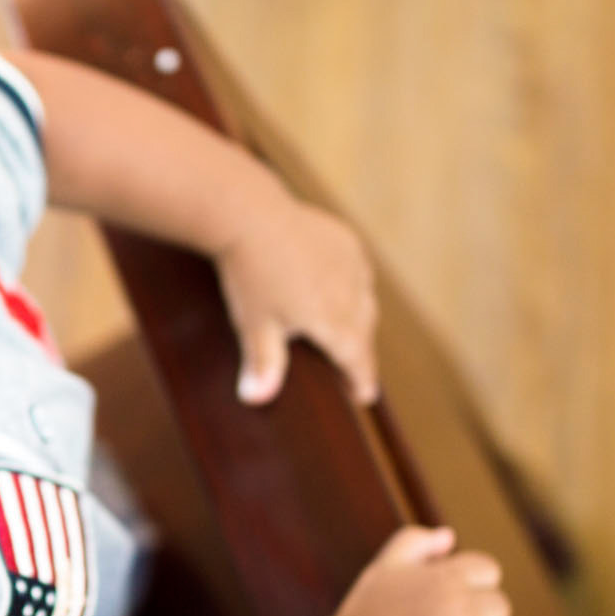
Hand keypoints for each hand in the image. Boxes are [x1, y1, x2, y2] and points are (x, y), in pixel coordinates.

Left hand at [215, 193, 378, 405]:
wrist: (250, 215)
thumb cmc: (251, 275)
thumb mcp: (254, 326)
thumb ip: (263, 365)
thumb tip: (255, 400)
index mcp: (333, 320)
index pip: (357, 360)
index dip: (361, 380)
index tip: (363, 397)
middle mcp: (350, 293)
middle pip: (363, 332)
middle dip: (359, 354)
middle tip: (351, 371)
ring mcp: (350, 263)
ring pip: (364, 301)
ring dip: (358, 320)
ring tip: (346, 333)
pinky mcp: (344, 240)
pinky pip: (357, 271)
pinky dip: (353, 287)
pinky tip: (341, 291)